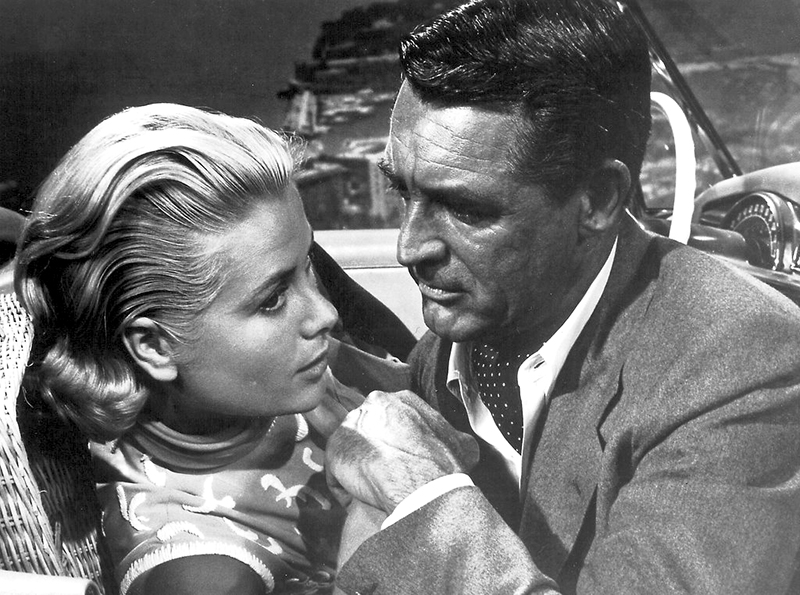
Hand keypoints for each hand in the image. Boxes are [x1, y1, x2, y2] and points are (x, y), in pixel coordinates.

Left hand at [325, 390, 478, 513]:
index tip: (401, 460)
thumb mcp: (460, 443)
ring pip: (352, 452)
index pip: (388, 418)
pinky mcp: (335, 450)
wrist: (422, 482)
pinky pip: (337, 474)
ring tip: (374, 492)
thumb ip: (450, 436)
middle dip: (375, 452)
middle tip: (387, 476)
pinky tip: (361, 500)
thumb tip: (459, 443)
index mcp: (399, 400)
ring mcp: (351, 426)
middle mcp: (371, 405)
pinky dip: (347, 490)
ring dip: (359, 472)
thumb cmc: (442, 463)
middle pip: (367, 431)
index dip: (394, 442)